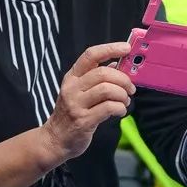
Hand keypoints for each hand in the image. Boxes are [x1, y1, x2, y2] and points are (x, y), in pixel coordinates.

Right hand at [40, 42, 134, 162]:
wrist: (56, 139)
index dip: (110, 48)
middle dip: (123, 79)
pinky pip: (108, 108)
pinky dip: (120, 108)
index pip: (91, 55)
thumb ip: (96, 77)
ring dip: (122, 95)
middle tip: (130, 89)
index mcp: (72, 77)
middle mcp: (72, 88)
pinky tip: (120, 111)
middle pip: (102, 73)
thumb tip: (117, 64)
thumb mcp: (80, 90)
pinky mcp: (83, 120)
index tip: (126, 48)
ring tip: (125, 101)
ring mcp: (76, 104)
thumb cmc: (72, 112)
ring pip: (107, 90)